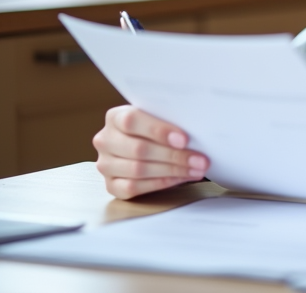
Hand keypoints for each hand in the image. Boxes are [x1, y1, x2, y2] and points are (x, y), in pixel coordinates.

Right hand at [93, 105, 209, 199]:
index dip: (159, 130)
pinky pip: (134, 187)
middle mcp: (105, 140)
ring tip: (196, 169)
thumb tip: (195, 129)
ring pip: (138, 170)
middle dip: (174, 156)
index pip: (132, 121)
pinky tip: (180, 178)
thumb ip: (168, 119)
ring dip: (172, 171)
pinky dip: (161, 183)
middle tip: (200, 160)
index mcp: (115, 117)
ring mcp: (106, 164)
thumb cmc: (155, 128)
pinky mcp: (111, 185)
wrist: (141, 143)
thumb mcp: (158, 117)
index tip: (184, 139)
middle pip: (138, 149)